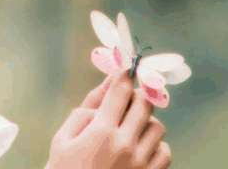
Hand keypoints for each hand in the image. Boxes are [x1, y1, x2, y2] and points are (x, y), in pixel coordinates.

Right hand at [45, 70, 171, 168]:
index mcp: (100, 131)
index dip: (125, 75)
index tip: (128, 69)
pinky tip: (141, 148)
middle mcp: (124, 144)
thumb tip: (105, 90)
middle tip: (131, 96)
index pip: (121, 91)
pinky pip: (165, 151)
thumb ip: (83, 112)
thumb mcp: (63, 138)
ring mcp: (140, 162)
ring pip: (157, 126)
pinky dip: (155, 145)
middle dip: (138, 95)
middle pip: (145, 104)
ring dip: (146, 122)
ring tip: (132, 127)